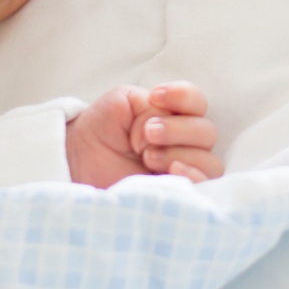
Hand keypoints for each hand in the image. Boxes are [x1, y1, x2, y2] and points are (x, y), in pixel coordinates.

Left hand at [66, 82, 223, 188]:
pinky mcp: (179, 192)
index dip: (183, 96)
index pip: (197, 102)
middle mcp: (185, 142)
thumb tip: (159, 128)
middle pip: (206, 132)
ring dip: (179, 153)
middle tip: (147, 134)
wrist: (80, 160)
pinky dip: (193, 175)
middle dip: (177, 129)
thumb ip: (147, 104)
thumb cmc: (103, 129)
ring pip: (208, 160)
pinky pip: (204, 185)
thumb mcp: (122, 102)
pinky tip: (171, 170)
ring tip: (147, 157)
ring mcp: (184, 168)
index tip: (156, 96)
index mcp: (174, 114)